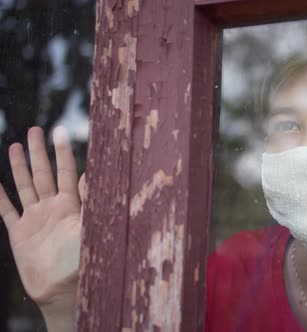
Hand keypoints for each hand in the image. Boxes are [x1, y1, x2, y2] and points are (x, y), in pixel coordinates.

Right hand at [0, 127, 82, 308]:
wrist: (63, 288)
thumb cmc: (83, 260)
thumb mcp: (90, 227)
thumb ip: (91, 201)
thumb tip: (92, 174)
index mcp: (71, 205)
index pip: (66, 171)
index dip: (62, 151)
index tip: (59, 131)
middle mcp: (52, 207)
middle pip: (43, 173)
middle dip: (39, 152)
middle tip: (35, 130)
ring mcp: (34, 219)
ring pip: (25, 186)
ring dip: (20, 167)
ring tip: (16, 146)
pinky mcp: (19, 233)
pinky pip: (6, 210)